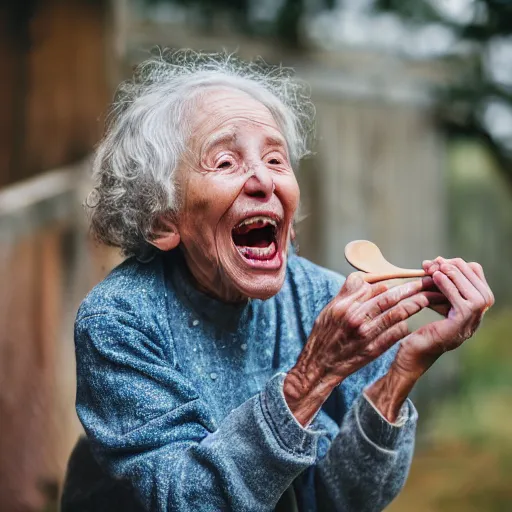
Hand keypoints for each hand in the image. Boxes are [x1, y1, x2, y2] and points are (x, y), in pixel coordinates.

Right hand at [284, 273, 436, 424]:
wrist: (318, 366)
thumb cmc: (323, 336)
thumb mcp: (329, 310)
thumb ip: (347, 294)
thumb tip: (365, 280)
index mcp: (344, 304)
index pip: (375, 286)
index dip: (392, 282)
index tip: (403, 280)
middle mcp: (355, 317)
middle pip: (389, 297)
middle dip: (410, 288)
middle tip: (425, 283)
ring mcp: (365, 333)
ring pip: (396, 313)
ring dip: (414, 305)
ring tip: (426, 299)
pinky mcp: (373, 349)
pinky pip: (395, 334)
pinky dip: (404, 326)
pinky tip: (409, 323)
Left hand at [366, 257, 493, 421]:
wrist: (407, 357)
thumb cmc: (414, 330)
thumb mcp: (427, 304)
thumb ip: (434, 287)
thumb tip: (433, 264)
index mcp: (470, 314)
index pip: (479, 284)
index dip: (462, 268)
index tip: (439, 262)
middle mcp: (475, 322)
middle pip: (482, 288)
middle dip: (460, 270)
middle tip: (437, 262)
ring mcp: (469, 327)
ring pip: (478, 296)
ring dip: (457, 277)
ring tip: (437, 267)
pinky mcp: (458, 330)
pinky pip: (464, 305)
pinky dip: (450, 288)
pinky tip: (435, 278)